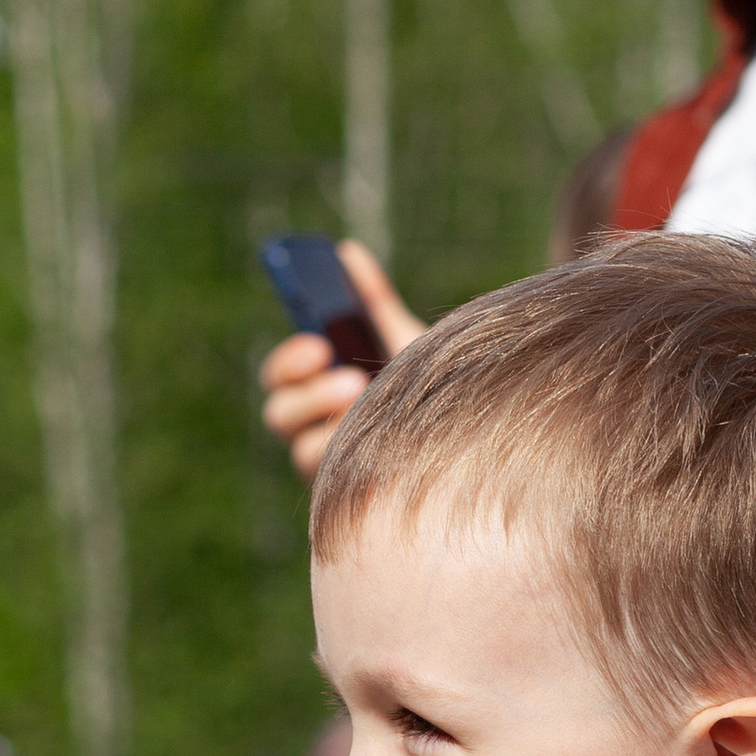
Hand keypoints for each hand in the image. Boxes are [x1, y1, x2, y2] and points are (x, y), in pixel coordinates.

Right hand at [257, 242, 421, 482]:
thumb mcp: (405, 342)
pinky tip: (395, 454)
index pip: (279, 377)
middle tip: (351, 380)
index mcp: (315, 391)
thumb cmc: (432, 393)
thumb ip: (373, 301)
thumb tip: (346, 252)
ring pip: (302, 453)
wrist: (476, 448)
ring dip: (331, 432)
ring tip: (377, 420)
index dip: (289, 361)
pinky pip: (337, 487)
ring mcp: (327, 472)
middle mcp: (313, 432)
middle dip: (308, 395)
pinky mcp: (347, 503)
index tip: (319, 344)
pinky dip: (360, 466)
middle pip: (279, 415)